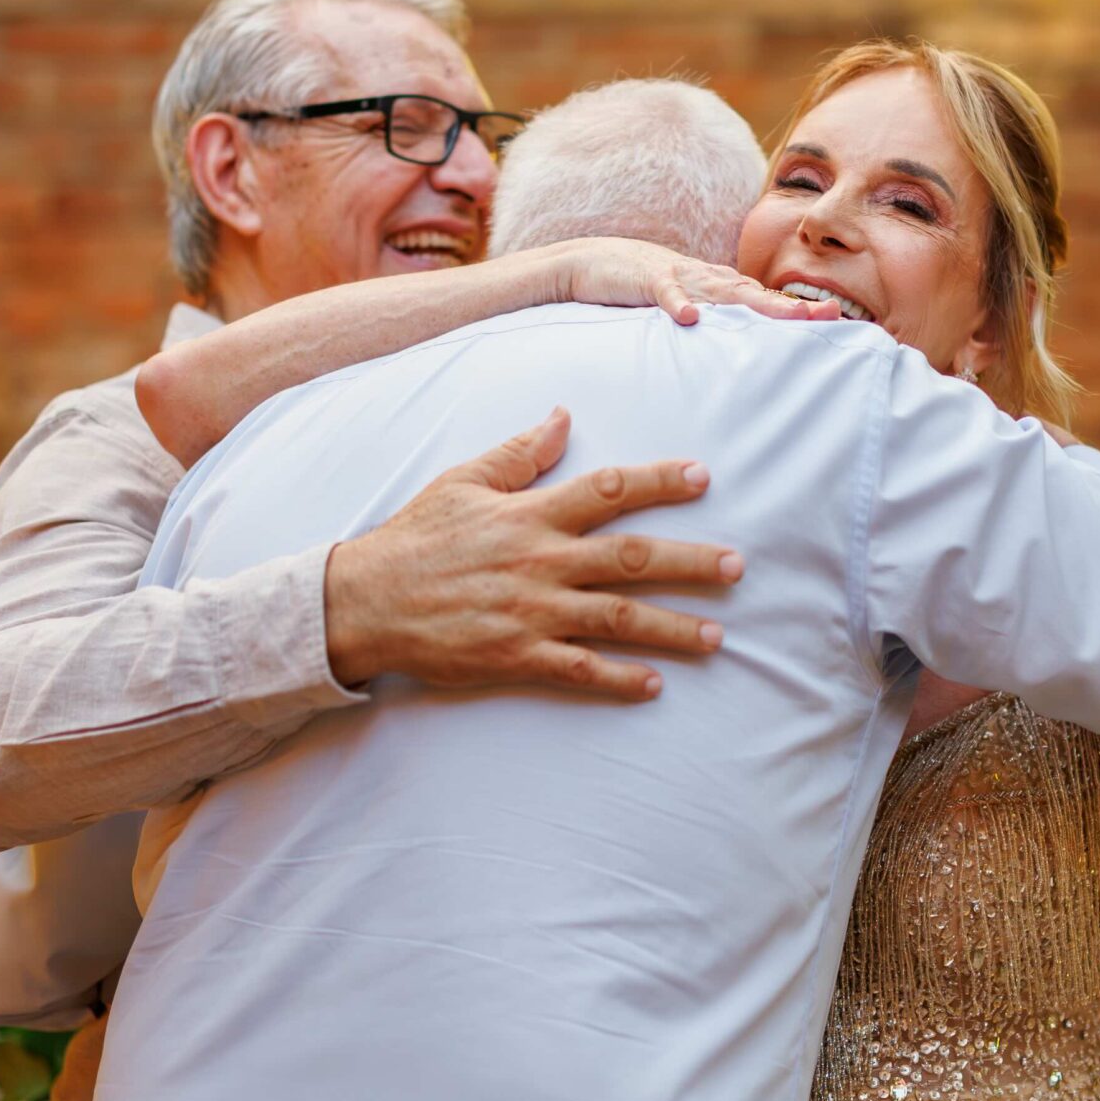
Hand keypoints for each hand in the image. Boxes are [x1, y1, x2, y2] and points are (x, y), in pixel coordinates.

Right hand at [323, 408, 745, 698]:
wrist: (363, 603)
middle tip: (736, 565)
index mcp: (530, 514)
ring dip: (671, 627)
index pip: (607, 490)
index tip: (703, 475)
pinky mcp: (515, 655)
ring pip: (616, 618)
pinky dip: (618, 679)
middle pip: (630, 558)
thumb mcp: (462, 482)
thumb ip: (518, 453)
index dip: (659, 481)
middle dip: (689, 561)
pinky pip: (578, 670)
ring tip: (717, 636)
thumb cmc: (414, 539)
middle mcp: (539, 561)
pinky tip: (655, 684)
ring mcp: (531, 612)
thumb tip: (562, 416)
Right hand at [554, 237, 839, 326]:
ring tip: (788, 316)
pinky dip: (678, 302)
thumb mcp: (681, 305)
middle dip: (790, 306)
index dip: (795, 307)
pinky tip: (691, 318)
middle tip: (828, 315)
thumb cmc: (639, 287)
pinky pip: (665, 293)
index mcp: (712, 285)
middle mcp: (703, 277)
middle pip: (753, 293)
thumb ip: (708, 323)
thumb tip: (739, 351)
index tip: (834, 318)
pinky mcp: (645, 281)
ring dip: (754, 304)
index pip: (760, 298)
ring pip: (721, 291)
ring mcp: (677, 276)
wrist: (588, 260)